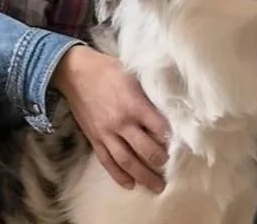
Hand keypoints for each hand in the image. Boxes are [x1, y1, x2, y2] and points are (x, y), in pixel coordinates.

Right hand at [52, 46, 169, 192]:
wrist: (76, 72)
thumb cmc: (108, 69)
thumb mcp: (133, 76)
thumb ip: (147, 95)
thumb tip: (164, 109)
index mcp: (135, 105)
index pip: (158, 128)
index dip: (170, 138)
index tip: (180, 144)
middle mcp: (121, 122)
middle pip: (145, 149)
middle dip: (160, 161)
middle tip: (170, 169)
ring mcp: (106, 133)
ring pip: (127, 161)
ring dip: (143, 176)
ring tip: (156, 187)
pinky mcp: (94, 139)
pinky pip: (107, 161)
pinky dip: (118, 175)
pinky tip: (129, 184)